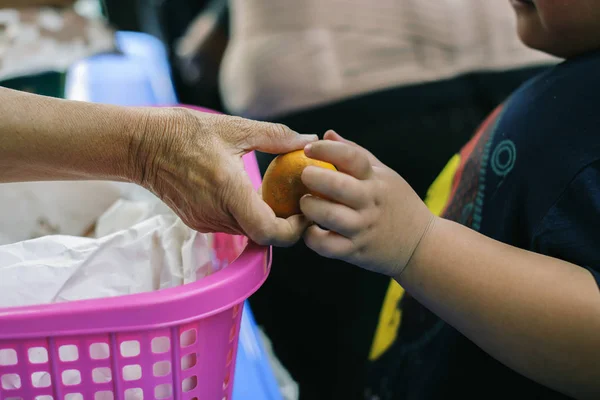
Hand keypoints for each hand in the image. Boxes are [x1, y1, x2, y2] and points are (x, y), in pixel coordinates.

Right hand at [130, 107, 317, 245]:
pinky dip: (248, 215)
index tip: (306, 211)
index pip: (268, 231)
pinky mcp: (197, 221)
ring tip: (282, 197)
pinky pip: (232, 225)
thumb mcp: (236, 128)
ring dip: (267, 219)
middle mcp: (216, 213)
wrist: (141, 145)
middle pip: (262, 235)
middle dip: (287, 224)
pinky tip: (254, 196)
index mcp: (228, 190)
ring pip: (248, 232)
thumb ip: (277, 136)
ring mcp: (204, 221)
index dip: (294, 229)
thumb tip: (309, 140)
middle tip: (302, 202)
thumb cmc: (185, 132)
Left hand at [300, 130, 434, 276]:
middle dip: (314, 177)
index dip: (326, 149)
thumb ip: (355, 153)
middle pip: (338, 186)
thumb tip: (327, 134)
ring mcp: (363, 228)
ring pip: (330, 216)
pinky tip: (310, 230)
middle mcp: (370, 202)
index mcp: (375, 179)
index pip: (351, 157)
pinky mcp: (356, 251)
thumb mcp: (383, 174)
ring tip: (305, 203)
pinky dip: (313, 238)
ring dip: (311, 207)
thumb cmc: (395, 203)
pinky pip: (328, 246)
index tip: (308, 147)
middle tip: (304, 175)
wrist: (421, 244)